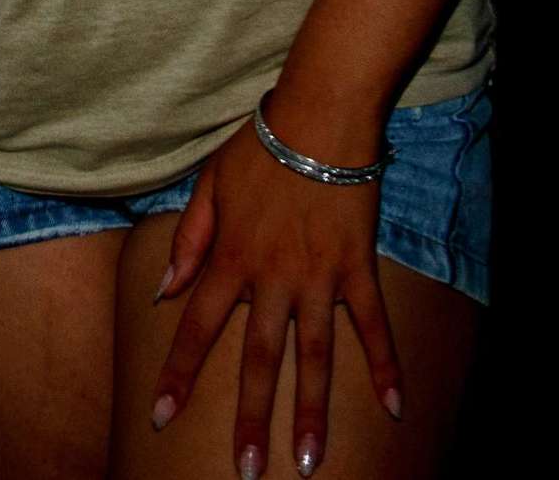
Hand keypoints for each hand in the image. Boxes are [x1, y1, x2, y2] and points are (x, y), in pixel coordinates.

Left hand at [150, 113, 401, 477]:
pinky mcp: (357, 267)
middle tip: (248, 470)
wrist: (319, 114)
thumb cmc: (260, 145)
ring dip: (312, 410)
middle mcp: (271, 277)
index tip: (162, 417)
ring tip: (310, 462)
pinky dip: (385, 363)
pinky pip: (373, 323)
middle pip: (258, 359)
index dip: (178, 375)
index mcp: (230, 259)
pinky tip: (397, 405)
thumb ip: (188, 240)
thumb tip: (166, 291)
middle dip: (251, 418)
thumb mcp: (209, 185)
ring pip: (314, 355)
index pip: (196, 327)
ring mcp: (318, 277)